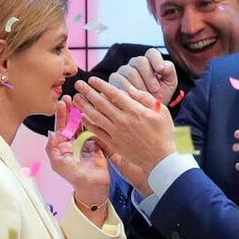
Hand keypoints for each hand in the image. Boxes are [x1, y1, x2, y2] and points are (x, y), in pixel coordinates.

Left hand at [47, 95, 110, 204]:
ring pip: (83, 123)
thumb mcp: (57, 163)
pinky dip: (93, 120)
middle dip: (71, 109)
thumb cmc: (74, 177)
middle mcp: (73, 141)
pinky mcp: (97, 143)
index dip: (61, 114)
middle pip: (71, 121)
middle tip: (71, 97)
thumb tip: (51, 132)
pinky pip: (95, 129)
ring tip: (82, 101)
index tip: (61, 103)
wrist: (92, 186)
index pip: (60, 126)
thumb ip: (51, 148)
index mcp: (62, 145)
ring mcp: (86, 141)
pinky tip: (93, 111)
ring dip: (82, 112)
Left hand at [74, 76, 176, 195]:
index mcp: (134, 110)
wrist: (160, 159)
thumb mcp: (161, 112)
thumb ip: (144, 98)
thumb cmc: (163, 133)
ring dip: (84, 106)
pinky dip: (88, 123)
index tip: (92, 79)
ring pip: (95, 117)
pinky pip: (97, 131)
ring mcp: (116, 133)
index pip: (113, 94)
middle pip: (101, 103)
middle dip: (87, 92)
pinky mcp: (114, 144)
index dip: (100, 85)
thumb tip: (129, 90)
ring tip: (76, 98)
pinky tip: (82, 116)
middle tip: (78, 84)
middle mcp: (123, 121)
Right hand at [110, 48, 178, 105]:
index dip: (156, 60)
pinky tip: (135, 98)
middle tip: (155, 90)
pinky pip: (120, 80)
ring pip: (130, 72)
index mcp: (149, 60)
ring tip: (146, 97)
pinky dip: (129, 90)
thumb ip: (169, 71)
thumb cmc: (160, 95)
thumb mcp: (169, 84)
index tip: (161, 70)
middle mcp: (135, 62)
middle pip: (140, 61)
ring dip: (140, 85)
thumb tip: (162, 67)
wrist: (148, 111)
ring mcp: (124, 70)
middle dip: (149, 77)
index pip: (152, 53)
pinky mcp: (114, 79)